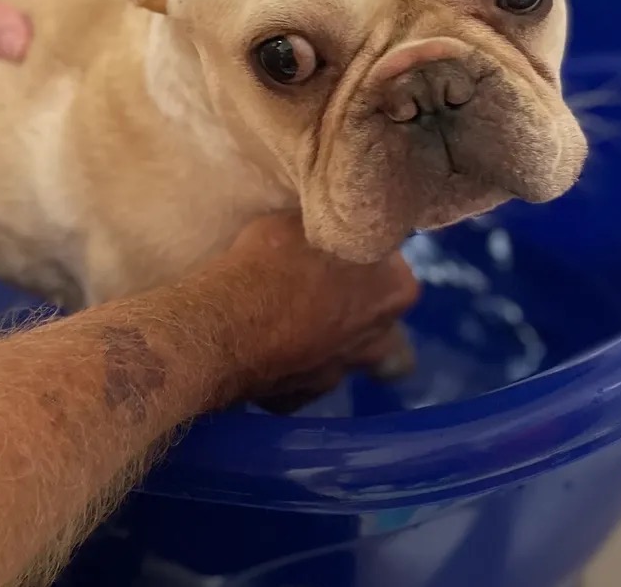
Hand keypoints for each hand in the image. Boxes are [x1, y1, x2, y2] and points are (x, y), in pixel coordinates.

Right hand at [207, 214, 420, 412]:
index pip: (393, 269)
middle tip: (322, 288)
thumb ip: (333, 230)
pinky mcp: (298, 400)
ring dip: (323, 343)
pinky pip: (297, 380)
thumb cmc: (273, 260)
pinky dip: (284, 367)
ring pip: (341, 358)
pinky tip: (260, 348)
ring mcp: (340, 374)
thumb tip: (333, 225)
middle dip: (355, 308)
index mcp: (395, 290)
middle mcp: (379, 339)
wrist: (226, 324)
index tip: (337, 249)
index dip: (363, 256)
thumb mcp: (307, 220)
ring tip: (289, 322)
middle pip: (377, 322)